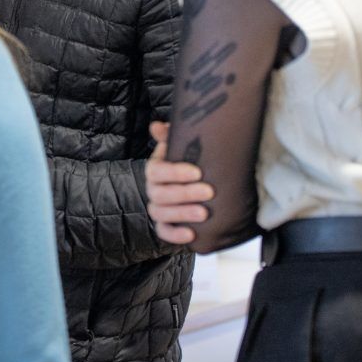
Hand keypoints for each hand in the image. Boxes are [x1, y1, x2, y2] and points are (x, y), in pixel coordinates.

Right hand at [145, 121, 213, 244]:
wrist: (202, 183)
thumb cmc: (193, 162)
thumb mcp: (184, 146)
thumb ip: (171, 135)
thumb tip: (156, 126)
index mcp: (156, 169)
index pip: (156, 171)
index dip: (175, 173)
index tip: (198, 172)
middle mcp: (153, 189)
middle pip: (159, 194)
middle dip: (184, 194)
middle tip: (208, 192)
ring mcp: (158, 208)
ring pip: (161, 213)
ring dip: (182, 214)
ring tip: (204, 214)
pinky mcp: (165, 225)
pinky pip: (163, 232)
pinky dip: (175, 235)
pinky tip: (191, 234)